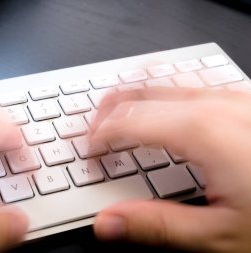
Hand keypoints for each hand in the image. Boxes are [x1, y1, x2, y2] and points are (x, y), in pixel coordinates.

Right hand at [91, 87, 250, 252]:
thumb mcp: (220, 234)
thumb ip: (157, 225)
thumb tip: (108, 222)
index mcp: (202, 132)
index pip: (127, 121)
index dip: (99, 135)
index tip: (89, 153)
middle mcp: (215, 105)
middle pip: (138, 93)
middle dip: (106, 112)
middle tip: (92, 133)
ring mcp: (230, 97)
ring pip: (162, 80)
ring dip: (130, 95)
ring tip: (114, 112)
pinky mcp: (241, 101)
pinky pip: (186, 83)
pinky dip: (159, 91)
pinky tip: (159, 104)